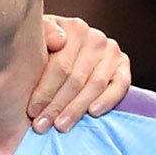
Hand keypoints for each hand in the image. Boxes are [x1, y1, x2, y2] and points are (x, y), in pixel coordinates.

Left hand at [29, 16, 130, 132]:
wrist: (63, 46)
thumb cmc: (45, 46)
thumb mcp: (39, 36)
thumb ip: (45, 33)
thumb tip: (59, 41)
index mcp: (74, 28)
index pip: (60, 66)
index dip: (44, 91)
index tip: (31, 111)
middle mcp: (95, 38)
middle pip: (76, 78)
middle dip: (57, 105)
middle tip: (42, 125)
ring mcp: (111, 51)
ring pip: (95, 85)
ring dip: (77, 108)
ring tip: (61, 126)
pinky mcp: (123, 65)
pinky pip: (120, 86)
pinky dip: (107, 100)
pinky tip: (92, 113)